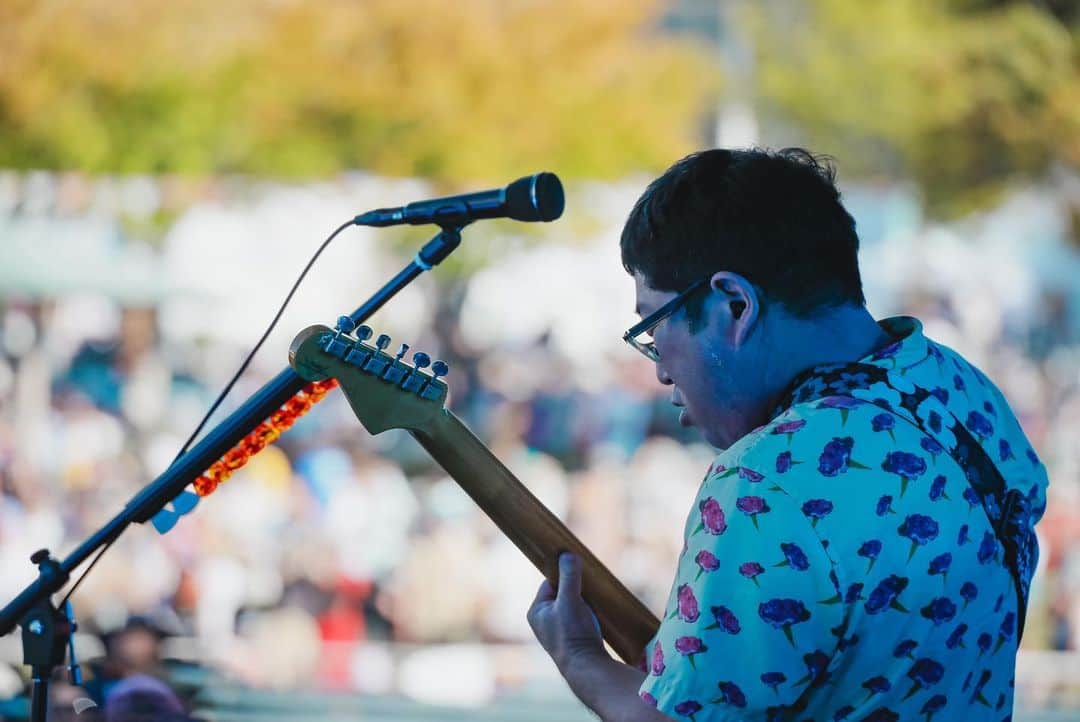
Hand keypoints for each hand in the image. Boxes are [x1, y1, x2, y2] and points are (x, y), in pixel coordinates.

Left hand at [527, 552, 604, 672]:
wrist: (588, 668)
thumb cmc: (574, 634)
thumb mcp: (570, 600)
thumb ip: (569, 576)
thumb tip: (567, 554)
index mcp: (536, 612)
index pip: (550, 582)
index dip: (564, 577)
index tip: (577, 573)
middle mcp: (544, 622)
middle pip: (562, 594)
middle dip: (575, 591)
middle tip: (587, 593)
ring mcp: (557, 632)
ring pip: (572, 606)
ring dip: (583, 603)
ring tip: (592, 608)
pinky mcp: (572, 640)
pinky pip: (579, 619)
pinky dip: (587, 616)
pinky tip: (596, 618)